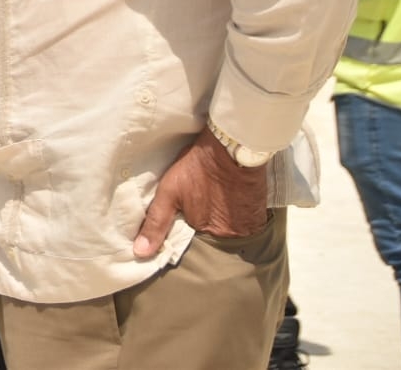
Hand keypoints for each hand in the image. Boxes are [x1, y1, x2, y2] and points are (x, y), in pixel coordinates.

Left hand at [132, 126, 268, 258]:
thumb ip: (155, 223)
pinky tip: (232, 206)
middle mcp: (227, 236)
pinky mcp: (260, 219)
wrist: (232, 147)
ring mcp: (246, 228)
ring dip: (224, 225)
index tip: (186, 225)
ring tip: (217, 207)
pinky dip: (239, 220)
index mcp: (202, 231)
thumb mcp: (169, 191)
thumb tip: (140, 252)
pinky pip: (247, 227)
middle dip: (206, 231)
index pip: (191, 244)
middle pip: (212, 240)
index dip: (188, 234)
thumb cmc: (197, 167)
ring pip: (230, 234)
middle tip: (204, 211)